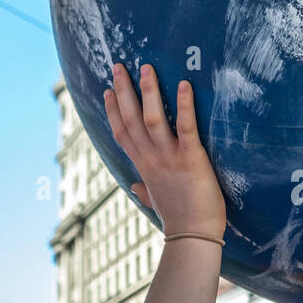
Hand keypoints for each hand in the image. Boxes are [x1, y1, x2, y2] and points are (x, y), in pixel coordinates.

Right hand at [103, 62, 225, 236]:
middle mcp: (152, 159)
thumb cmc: (179, 218)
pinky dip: (185, 105)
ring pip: (152, 118)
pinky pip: (187, 127)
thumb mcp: (156, 201)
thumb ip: (144, 190)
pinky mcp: (191, 158)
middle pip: (131, 119)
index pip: (122, 133)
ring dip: (148, 92)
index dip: (113, 110)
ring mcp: (169, 158)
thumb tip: (134, 187)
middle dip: (124, 91)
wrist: (193, 236)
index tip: (109, 90)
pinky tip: (184, 85)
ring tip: (146, 68)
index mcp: (143, 167)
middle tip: (119, 66)